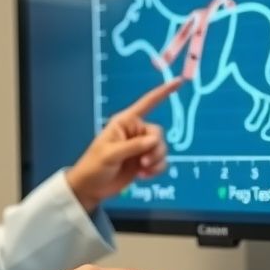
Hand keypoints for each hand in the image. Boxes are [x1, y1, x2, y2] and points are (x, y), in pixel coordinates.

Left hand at [66, 78, 181, 210]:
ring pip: (162, 148)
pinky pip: (161, 161)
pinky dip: (157, 169)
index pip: (147, 103)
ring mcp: (141, 148)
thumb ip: (133, 146)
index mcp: (125, 122)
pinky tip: (144, 176)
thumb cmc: (94, 166)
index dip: (163, 92)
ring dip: (157, 160)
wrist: (91, 188)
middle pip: (158, 133)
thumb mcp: (110, 154)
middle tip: (144, 162)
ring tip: (144, 170)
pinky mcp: (144, 162)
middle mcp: (135, 132)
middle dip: (156, 149)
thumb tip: (155, 140)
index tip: (178, 81)